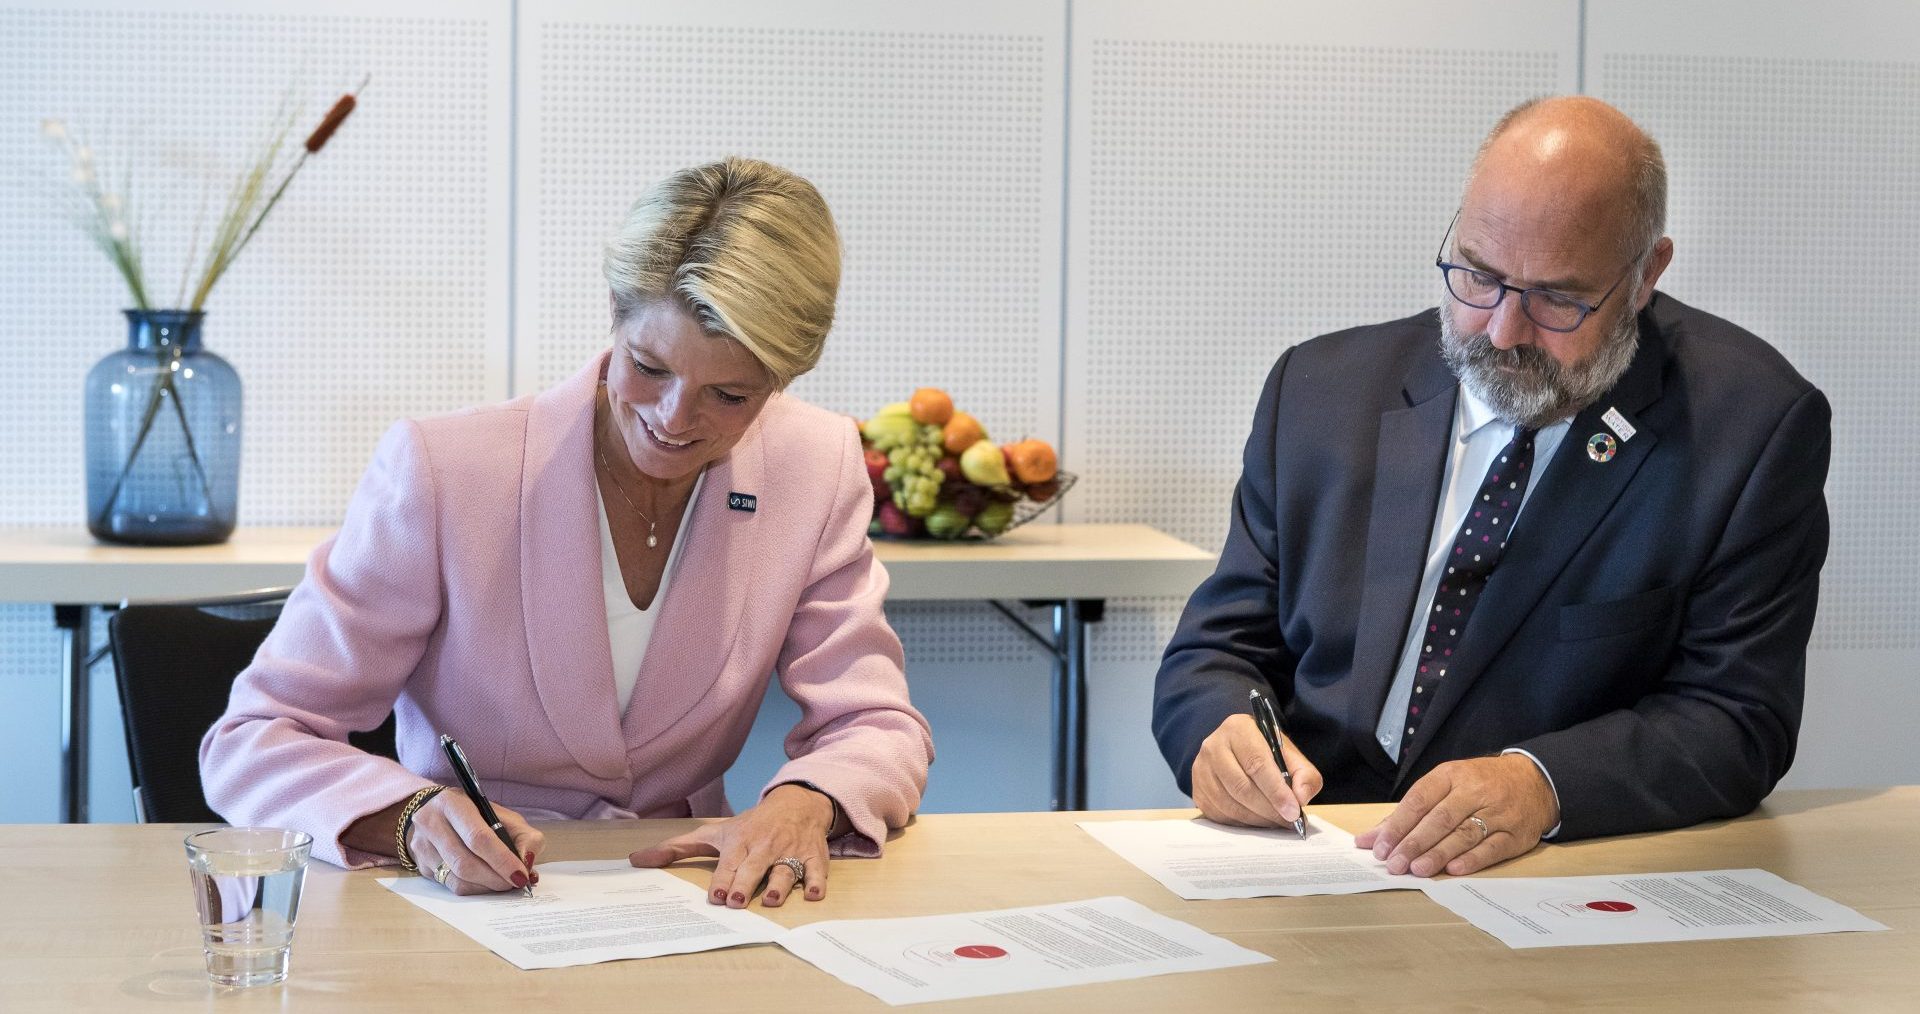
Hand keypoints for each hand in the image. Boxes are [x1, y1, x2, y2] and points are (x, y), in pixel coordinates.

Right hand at [405, 793, 542, 895]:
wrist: (435, 813)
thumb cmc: (476, 815)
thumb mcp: (504, 815)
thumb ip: (524, 836)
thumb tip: (527, 863)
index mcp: (453, 804)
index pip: (478, 837)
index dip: (502, 860)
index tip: (521, 875)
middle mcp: (431, 824)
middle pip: (465, 862)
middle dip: (495, 878)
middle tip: (515, 883)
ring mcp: (423, 847)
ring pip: (457, 879)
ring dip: (486, 886)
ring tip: (504, 883)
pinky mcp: (422, 867)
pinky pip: (451, 886)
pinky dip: (475, 889)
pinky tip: (487, 883)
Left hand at [627, 784, 832, 907]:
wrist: (796, 802)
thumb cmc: (750, 824)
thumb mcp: (713, 832)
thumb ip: (677, 848)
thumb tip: (636, 860)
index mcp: (740, 840)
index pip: (729, 862)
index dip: (723, 880)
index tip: (716, 897)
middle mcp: (765, 845)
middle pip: (754, 867)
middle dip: (745, 883)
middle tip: (736, 903)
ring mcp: (790, 850)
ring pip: (786, 869)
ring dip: (780, 884)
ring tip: (771, 900)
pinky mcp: (813, 856)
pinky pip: (818, 870)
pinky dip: (817, 882)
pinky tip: (814, 895)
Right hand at [1190, 713, 1321, 827]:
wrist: (1237, 750)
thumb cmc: (1266, 752)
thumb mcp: (1290, 755)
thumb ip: (1304, 774)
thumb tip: (1300, 798)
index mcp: (1238, 729)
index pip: (1256, 763)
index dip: (1276, 791)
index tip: (1293, 811)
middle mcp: (1213, 746)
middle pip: (1241, 787)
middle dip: (1268, 809)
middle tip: (1288, 821)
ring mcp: (1201, 769)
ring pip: (1229, 804)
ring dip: (1256, 820)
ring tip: (1276, 822)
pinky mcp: (1197, 791)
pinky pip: (1219, 815)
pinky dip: (1242, 824)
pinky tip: (1258, 821)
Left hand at [1354, 754, 1558, 876]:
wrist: (1535, 780)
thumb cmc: (1480, 784)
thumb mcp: (1446, 785)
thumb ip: (1409, 812)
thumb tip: (1369, 838)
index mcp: (1452, 775)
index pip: (1419, 800)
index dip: (1398, 824)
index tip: (1378, 846)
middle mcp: (1475, 791)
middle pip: (1440, 818)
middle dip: (1414, 843)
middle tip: (1394, 864)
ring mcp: (1498, 812)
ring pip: (1464, 834)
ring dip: (1438, 853)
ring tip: (1417, 869)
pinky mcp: (1516, 834)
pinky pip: (1493, 847)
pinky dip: (1473, 859)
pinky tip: (1453, 870)